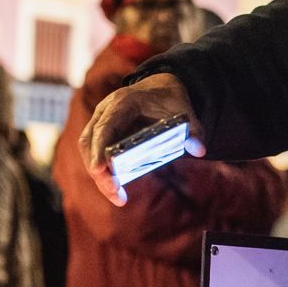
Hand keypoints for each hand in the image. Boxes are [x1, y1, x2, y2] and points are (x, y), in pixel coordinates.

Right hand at [80, 72, 205, 205]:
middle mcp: (106, 110)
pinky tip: (115, 189)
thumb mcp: (186, 114)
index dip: (100, 149)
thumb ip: (194, 131)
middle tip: (116, 194)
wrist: (160, 89)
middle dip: (99, 170)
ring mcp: (99, 120)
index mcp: (124, 102)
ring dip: (99, 175)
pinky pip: (93, 152)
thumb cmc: (171, 101)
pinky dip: (101, 172)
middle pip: (91, 142)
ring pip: (88, 149)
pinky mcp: (99, 131)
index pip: (105, 127)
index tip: (100, 170)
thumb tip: (199, 150)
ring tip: (118, 197)